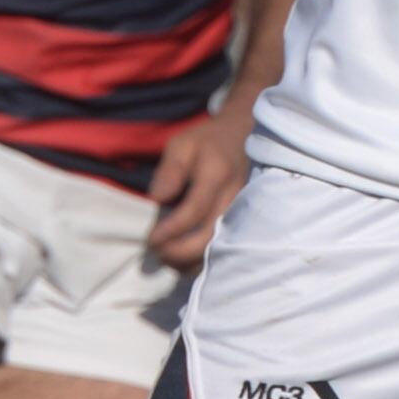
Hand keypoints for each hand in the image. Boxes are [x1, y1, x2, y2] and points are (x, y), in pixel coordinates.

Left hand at [145, 103, 254, 268]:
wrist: (244, 138)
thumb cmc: (208, 142)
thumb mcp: (182, 144)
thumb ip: (170, 170)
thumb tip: (158, 199)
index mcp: (218, 174)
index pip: (195, 210)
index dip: (172, 229)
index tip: (151, 239)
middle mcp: (236, 197)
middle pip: (211, 236)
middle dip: (180, 252)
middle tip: (156, 252)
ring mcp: (245, 212)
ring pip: (220, 249)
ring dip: (191, 260)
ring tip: (167, 257)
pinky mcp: (246, 222)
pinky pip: (227, 250)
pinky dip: (203, 260)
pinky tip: (184, 258)